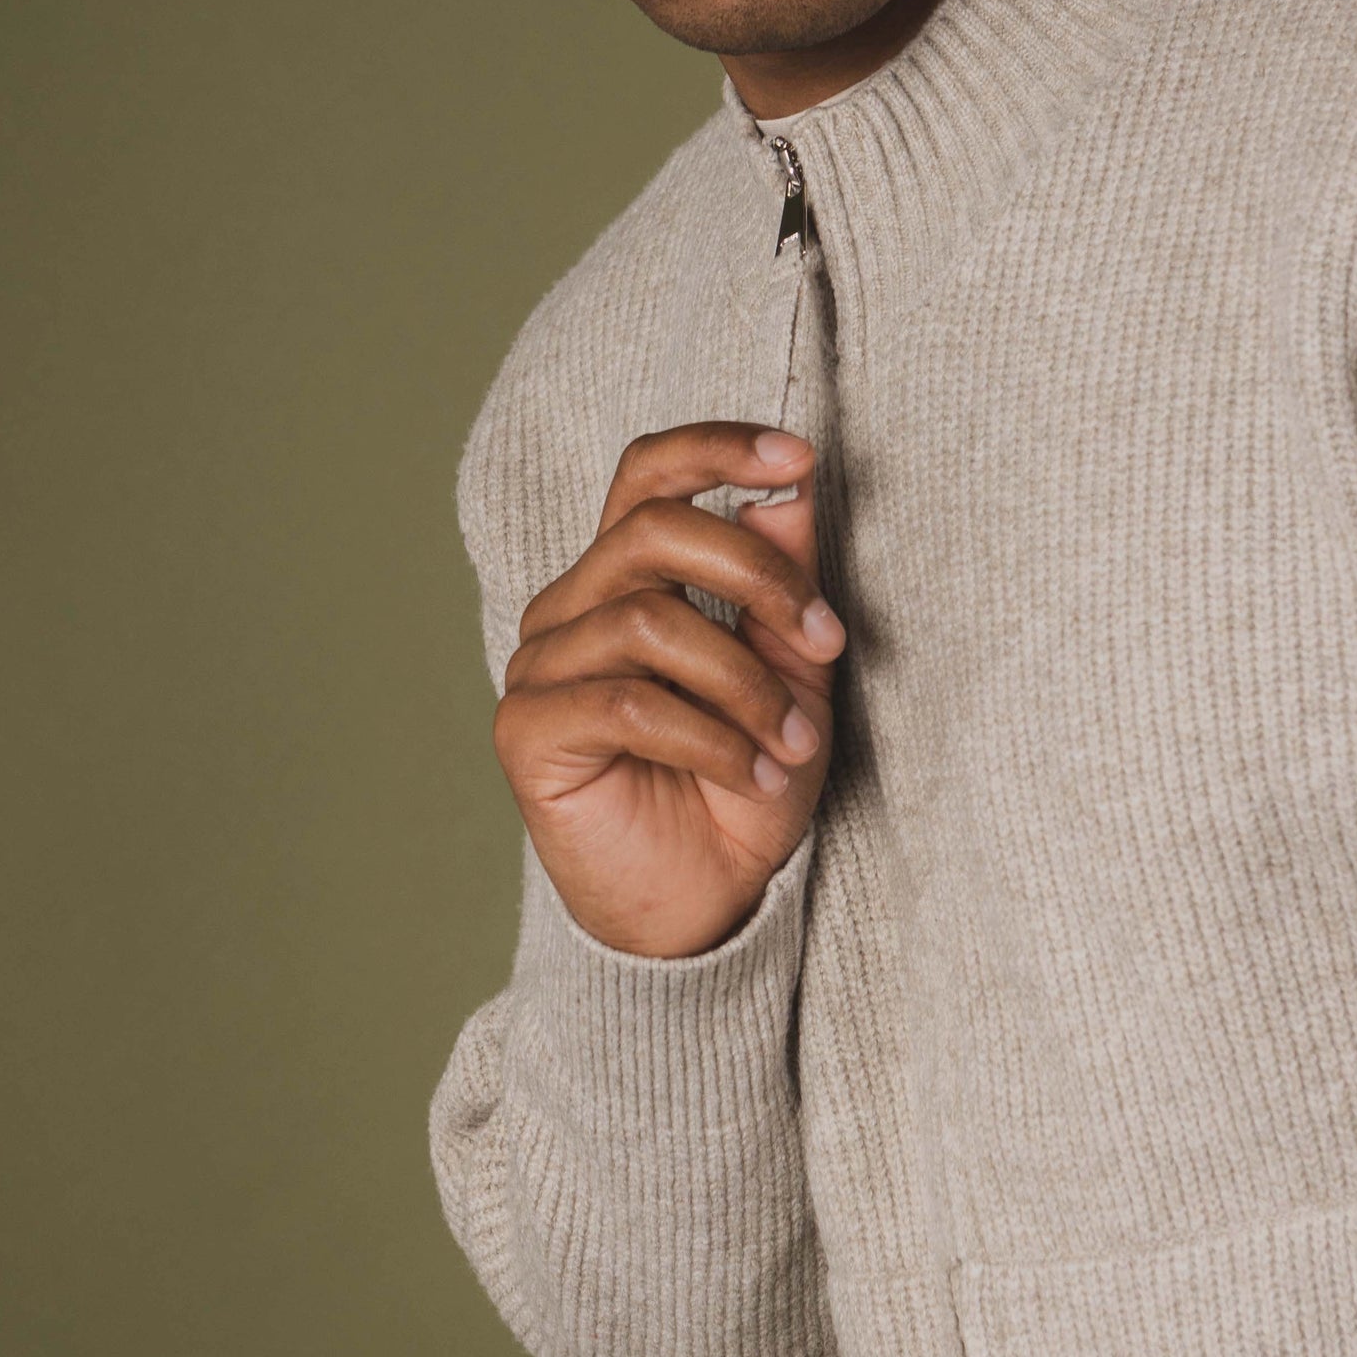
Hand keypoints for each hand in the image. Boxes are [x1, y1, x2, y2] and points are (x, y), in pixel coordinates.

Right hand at [494, 423, 844, 956]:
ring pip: (650, 620)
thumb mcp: (791, 678)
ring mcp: (539, 667)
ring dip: (747, 682)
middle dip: (760, 575)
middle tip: (829, 640)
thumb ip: (783, 587)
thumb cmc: (744, 787)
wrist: (705, 907)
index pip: (648, 476)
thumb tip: (788, 492)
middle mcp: (571, 608)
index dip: (716, 449)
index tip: (799, 457)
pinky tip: (753, 776)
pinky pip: (627, 701)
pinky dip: (711, 737)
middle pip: (654, 530)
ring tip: (794, 745)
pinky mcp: (526, 730)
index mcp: (625, 579)